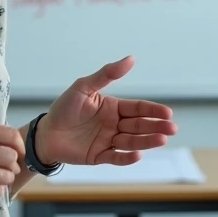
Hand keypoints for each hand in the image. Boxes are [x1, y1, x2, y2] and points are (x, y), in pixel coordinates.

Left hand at [37, 55, 176, 165]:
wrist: (45, 132)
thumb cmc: (64, 108)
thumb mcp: (84, 86)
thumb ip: (106, 74)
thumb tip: (131, 59)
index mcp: (113, 108)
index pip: (138, 108)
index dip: (153, 110)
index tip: (167, 113)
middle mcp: (114, 125)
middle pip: (139, 126)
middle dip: (156, 127)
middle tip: (172, 128)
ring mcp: (108, 141)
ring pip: (132, 142)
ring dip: (147, 141)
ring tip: (161, 140)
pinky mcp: (99, 156)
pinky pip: (116, 157)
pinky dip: (127, 157)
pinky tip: (138, 154)